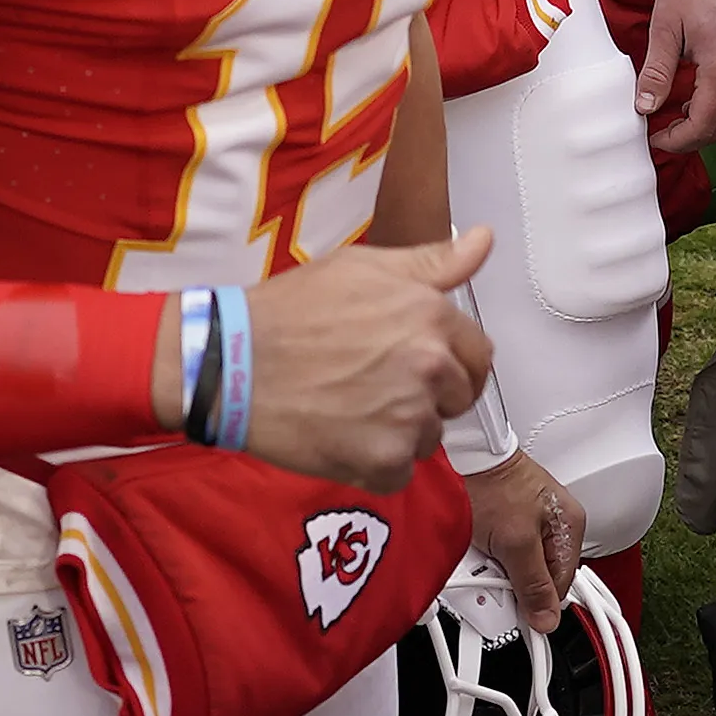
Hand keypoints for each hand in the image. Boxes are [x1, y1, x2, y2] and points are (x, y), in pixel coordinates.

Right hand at [243, 231, 495, 485]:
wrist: (231, 362)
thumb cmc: (289, 311)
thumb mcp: (361, 267)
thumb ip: (431, 263)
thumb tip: (484, 241)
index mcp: (431, 317)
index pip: (477, 356)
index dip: (451, 363)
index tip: (419, 368)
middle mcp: (430, 367)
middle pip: (457, 401)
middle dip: (427, 398)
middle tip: (373, 387)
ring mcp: (408, 418)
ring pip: (427, 438)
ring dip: (398, 433)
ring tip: (348, 410)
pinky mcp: (382, 462)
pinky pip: (398, 474)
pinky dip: (373, 466)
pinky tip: (339, 438)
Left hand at [468, 450, 583, 630]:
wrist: (463, 459)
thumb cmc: (493, 486)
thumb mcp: (515, 544)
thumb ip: (533, 584)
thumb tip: (546, 618)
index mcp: (570, 527)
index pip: (561, 585)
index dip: (537, 600)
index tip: (516, 607)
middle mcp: (556, 525)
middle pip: (540, 577)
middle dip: (514, 581)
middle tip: (495, 570)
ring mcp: (533, 522)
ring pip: (520, 567)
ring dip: (498, 569)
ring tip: (484, 553)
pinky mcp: (511, 521)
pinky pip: (504, 553)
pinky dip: (489, 555)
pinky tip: (479, 547)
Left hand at [635, 0, 715, 153]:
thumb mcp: (665, 28)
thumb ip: (655, 72)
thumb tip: (646, 104)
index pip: (702, 125)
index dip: (677, 140)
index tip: (658, 138)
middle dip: (691, 138)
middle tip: (665, 135)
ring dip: (708, 125)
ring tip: (679, 119)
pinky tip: (700, 99)